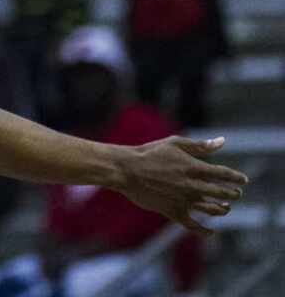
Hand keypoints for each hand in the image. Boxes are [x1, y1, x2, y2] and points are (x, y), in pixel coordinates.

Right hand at [115, 136, 247, 233]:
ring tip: (226, 207)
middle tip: (236, 194)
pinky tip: (211, 231)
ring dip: (222, 209)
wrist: (128, 170)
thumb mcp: (175, 143)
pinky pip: (194, 226)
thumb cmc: (151, 152)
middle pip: (221, 193)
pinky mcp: (174, 212)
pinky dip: (205, 230)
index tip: (244, 180)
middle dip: (232, 194)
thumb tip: (221, 142)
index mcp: (193, 167)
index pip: (222, 174)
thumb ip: (199, 145)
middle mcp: (192, 185)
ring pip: (211, 209)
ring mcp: (184, 200)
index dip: (236, 177)